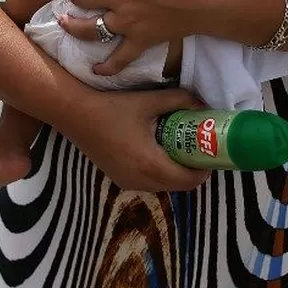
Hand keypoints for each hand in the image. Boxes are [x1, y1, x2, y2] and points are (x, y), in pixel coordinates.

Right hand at [63, 86, 210, 191]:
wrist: (76, 114)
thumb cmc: (114, 107)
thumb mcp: (150, 101)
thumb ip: (181, 101)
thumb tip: (204, 104)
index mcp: (150, 164)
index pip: (188, 180)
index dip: (204, 170)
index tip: (211, 154)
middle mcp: (140, 180)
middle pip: (178, 186)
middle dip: (192, 171)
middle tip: (199, 150)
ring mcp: (128, 182)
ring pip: (163, 186)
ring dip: (175, 172)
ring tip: (179, 148)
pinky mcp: (119, 179)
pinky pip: (148, 182)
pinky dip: (159, 172)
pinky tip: (157, 150)